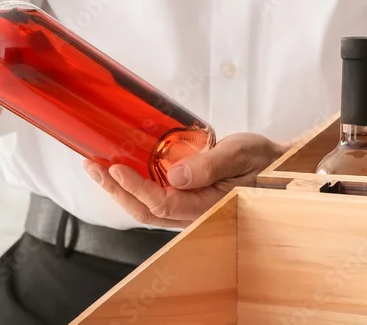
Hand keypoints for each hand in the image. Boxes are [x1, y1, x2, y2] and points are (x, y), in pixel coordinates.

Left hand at [83, 133, 288, 227]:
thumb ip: (211, 164)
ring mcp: (187, 208)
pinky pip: (154, 199)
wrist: (275, 167)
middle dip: (115, 190)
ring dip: (119, 189)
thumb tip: (178, 174)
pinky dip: (133, 186)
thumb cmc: (261, 161)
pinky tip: (121, 170)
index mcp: (206, 205)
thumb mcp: (240, 153)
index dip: (135, 187)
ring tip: (97, 167)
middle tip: (92, 166)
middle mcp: (192, 213)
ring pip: (145, 208)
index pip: (161, 203)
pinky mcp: (185, 199)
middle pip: (144, 211)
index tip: (115, 167)